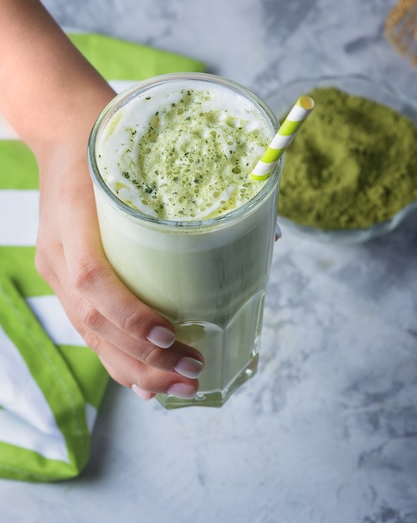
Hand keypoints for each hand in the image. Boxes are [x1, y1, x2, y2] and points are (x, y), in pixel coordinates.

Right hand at [34, 139, 204, 400]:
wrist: (64, 134)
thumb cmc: (112, 145)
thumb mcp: (145, 158)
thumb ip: (195, 196)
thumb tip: (268, 234)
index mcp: (72, 219)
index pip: (91, 278)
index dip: (128, 313)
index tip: (168, 335)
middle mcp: (58, 253)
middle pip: (93, 322)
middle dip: (143, 358)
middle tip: (193, 371)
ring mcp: (56, 270)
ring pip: (90, 336)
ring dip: (134, 370)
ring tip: (179, 387)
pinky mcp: (63, 280)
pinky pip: (87, 330)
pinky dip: (117, 358)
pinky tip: (144, 382)